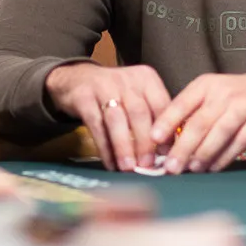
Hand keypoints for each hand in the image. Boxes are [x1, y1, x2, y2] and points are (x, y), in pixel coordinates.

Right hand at [45, 62, 170, 172]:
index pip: (162, 104)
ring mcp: (104, 86)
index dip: (166, 130)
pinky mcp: (83, 97)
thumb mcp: (137, 95)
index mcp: (146, 78)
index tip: (169, 154)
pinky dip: (104, 147)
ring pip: (117, 120)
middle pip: (139, 113)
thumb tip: (168, 150)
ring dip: (124, 146)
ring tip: (129, 167)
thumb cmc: (115, 93)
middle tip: (148, 165)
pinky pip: (96, 125)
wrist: (75, 78)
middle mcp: (127, 80)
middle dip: (145, 142)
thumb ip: (153, 117)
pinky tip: (110, 163)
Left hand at [150, 71, 245, 174]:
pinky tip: (214, 168)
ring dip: (203, 154)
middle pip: (200, 122)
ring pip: (219, 133)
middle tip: (171, 166)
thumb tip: (165, 142)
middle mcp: (224, 93)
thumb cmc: (237, 96)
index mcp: (206, 85)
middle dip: (183, 147)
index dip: (167, 121)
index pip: (182, 103)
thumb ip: (190, 114)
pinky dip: (224, 158)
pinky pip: (239, 142)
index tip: (153, 138)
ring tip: (192, 169)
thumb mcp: (211, 94)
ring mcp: (243, 107)